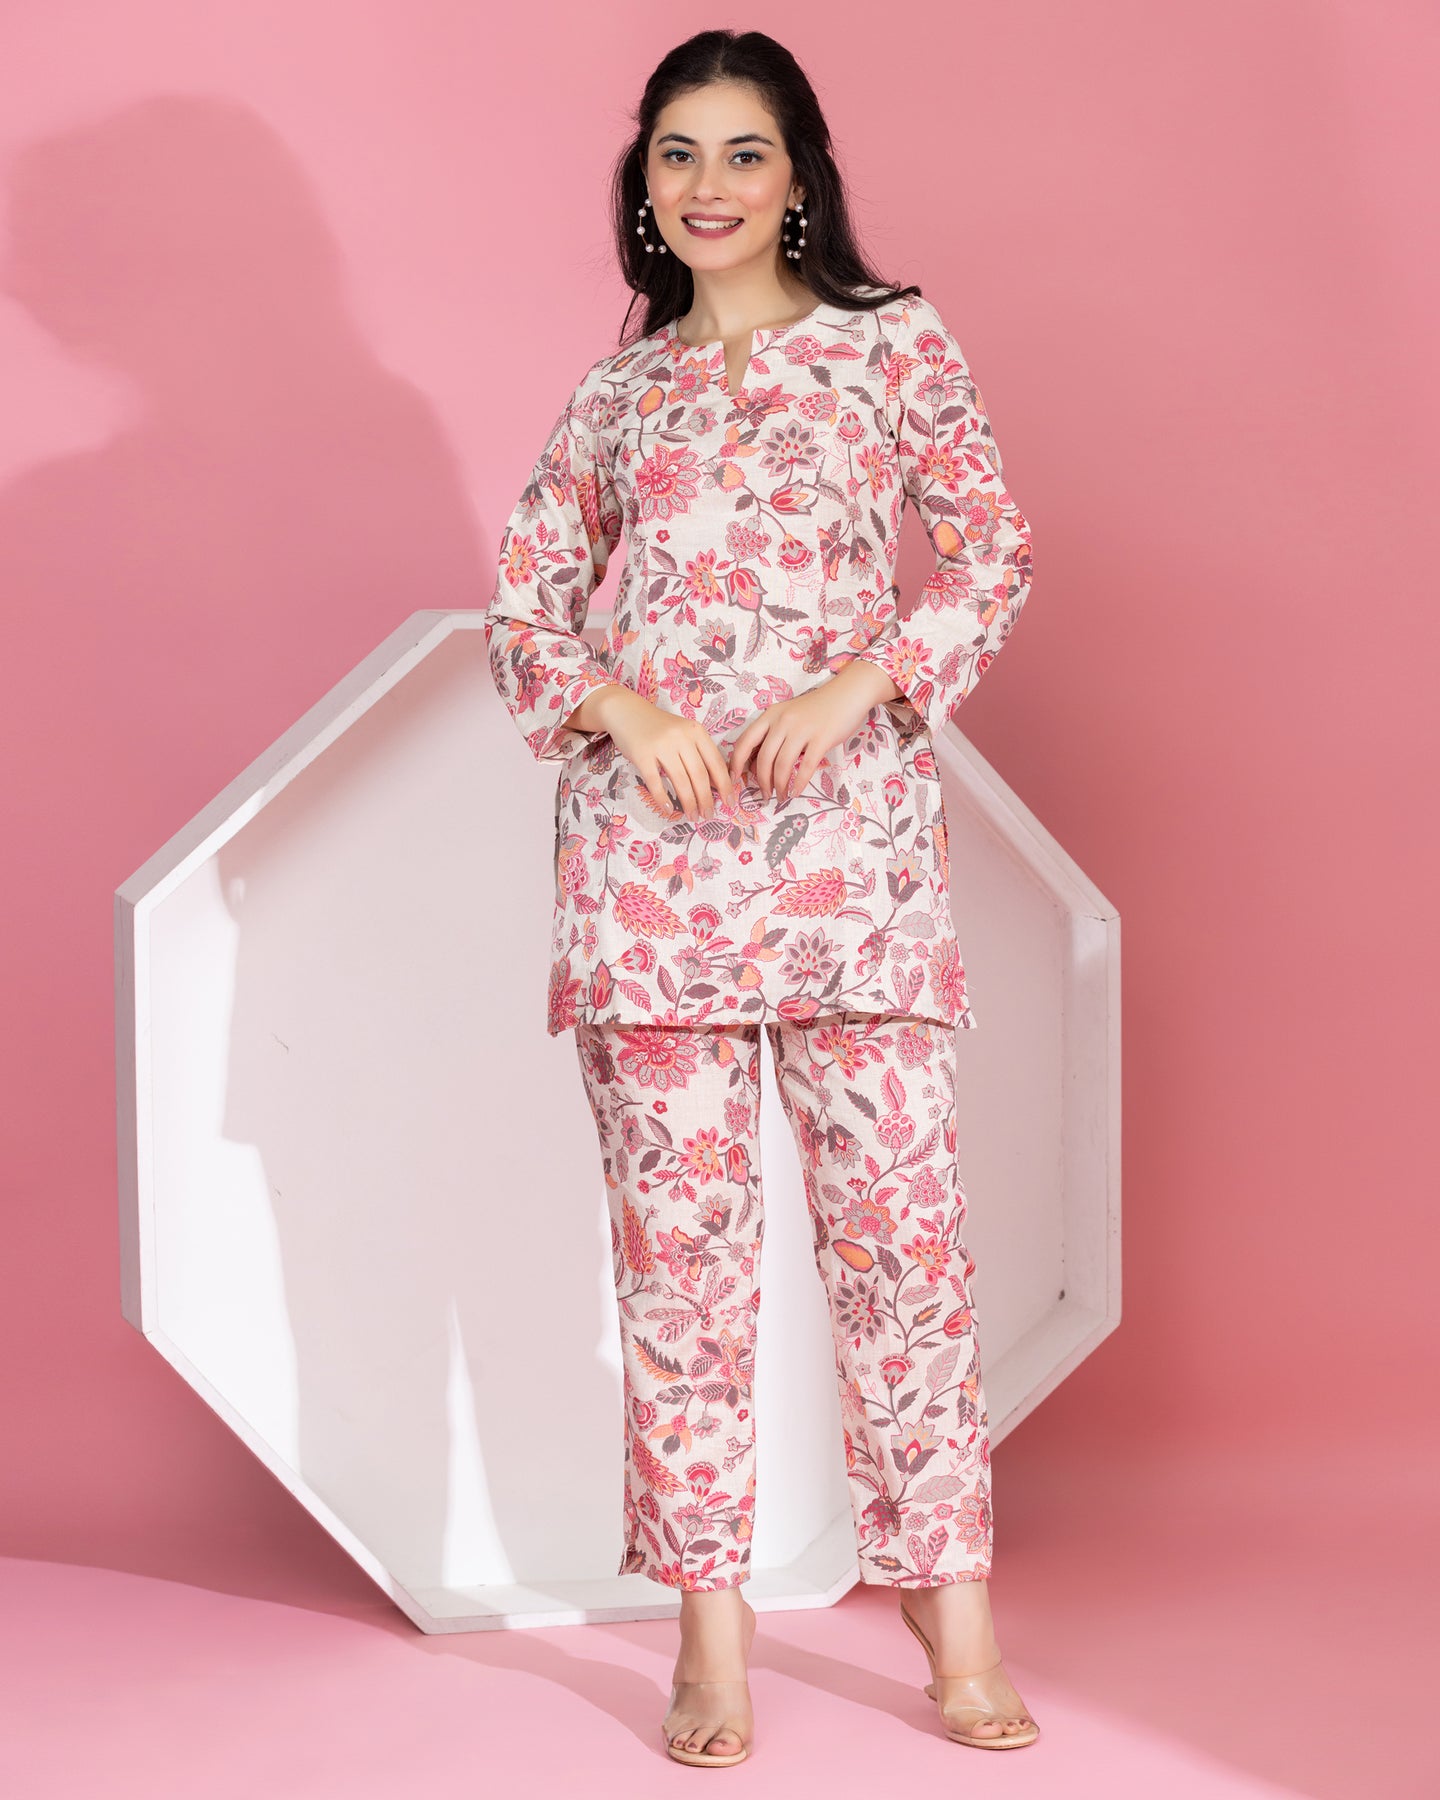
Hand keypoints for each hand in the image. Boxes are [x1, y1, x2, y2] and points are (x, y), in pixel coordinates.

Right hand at [568, 684, 735, 820]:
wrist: (626, 712)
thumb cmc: (659, 726)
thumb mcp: (684, 732)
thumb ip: (699, 752)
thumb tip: (714, 785)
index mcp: (696, 731)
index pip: (716, 762)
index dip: (724, 785)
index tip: (729, 802)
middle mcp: (681, 737)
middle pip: (699, 775)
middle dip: (706, 799)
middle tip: (708, 815)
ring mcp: (661, 745)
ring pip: (681, 781)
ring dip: (689, 803)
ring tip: (693, 816)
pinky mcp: (642, 754)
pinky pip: (655, 782)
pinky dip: (663, 799)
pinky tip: (669, 810)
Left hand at [729, 660, 901, 801]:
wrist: (847, 694)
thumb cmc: (817, 708)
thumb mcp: (788, 715)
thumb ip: (773, 734)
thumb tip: (757, 765)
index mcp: (770, 715)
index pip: (745, 741)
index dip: (736, 763)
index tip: (735, 779)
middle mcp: (783, 721)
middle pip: (764, 759)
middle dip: (761, 782)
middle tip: (765, 795)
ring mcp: (802, 729)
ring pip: (782, 765)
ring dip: (780, 786)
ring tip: (782, 797)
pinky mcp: (821, 738)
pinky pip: (806, 767)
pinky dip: (798, 783)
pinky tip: (796, 792)